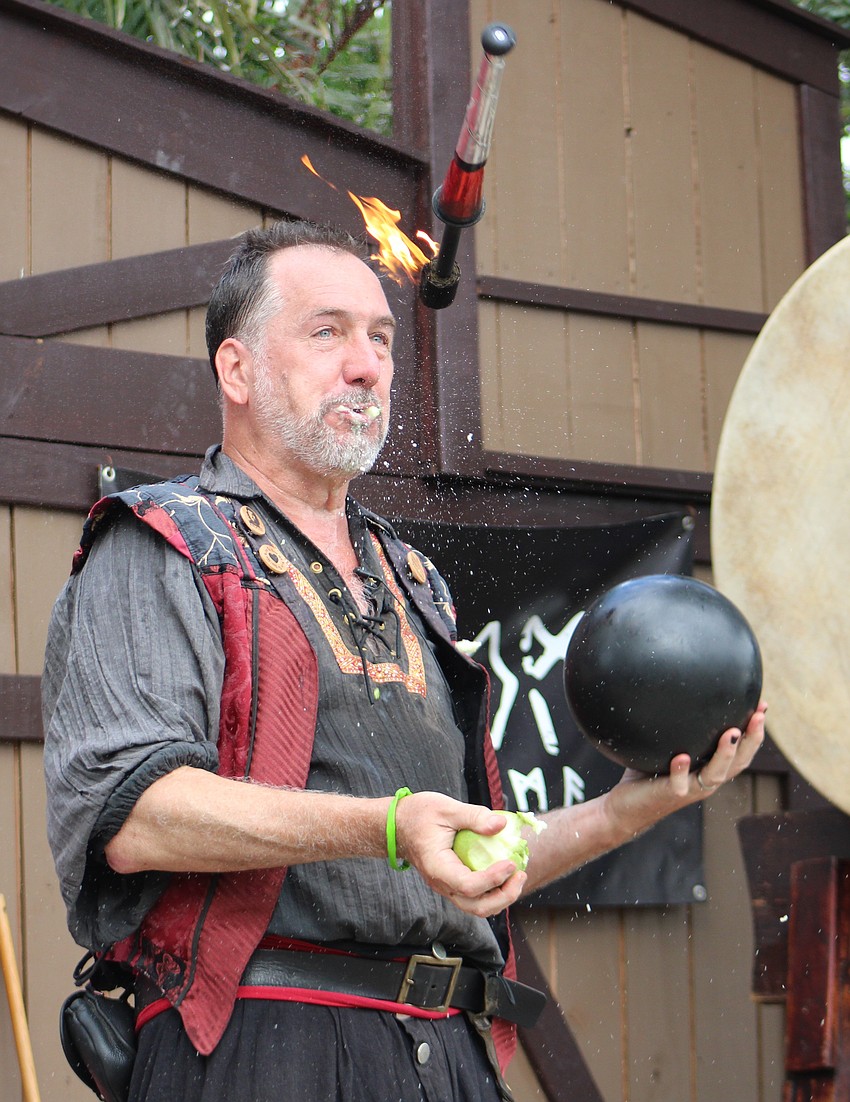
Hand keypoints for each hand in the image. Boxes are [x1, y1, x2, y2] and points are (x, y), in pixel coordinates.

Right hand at [394, 792, 525, 917]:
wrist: (399, 824)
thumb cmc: (419, 814)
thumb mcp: (447, 808)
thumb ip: (474, 816)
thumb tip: (501, 825)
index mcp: (437, 867)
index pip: (468, 885)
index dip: (493, 878)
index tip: (510, 863)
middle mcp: (442, 883)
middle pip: (476, 906)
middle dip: (504, 896)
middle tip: (520, 874)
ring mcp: (447, 886)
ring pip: (477, 907)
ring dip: (501, 897)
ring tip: (518, 876)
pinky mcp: (453, 883)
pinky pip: (475, 897)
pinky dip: (493, 891)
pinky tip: (506, 874)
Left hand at [604, 701, 766, 836]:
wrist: (627, 807)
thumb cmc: (647, 775)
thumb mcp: (668, 748)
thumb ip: (678, 729)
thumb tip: (678, 690)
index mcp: (710, 769)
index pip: (741, 750)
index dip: (755, 731)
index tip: (764, 707)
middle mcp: (706, 780)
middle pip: (739, 762)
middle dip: (751, 739)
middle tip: (759, 716)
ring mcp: (691, 789)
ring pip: (716, 774)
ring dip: (725, 754)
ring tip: (731, 733)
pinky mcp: (670, 794)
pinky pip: (679, 783)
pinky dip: (681, 770)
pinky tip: (681, 756)